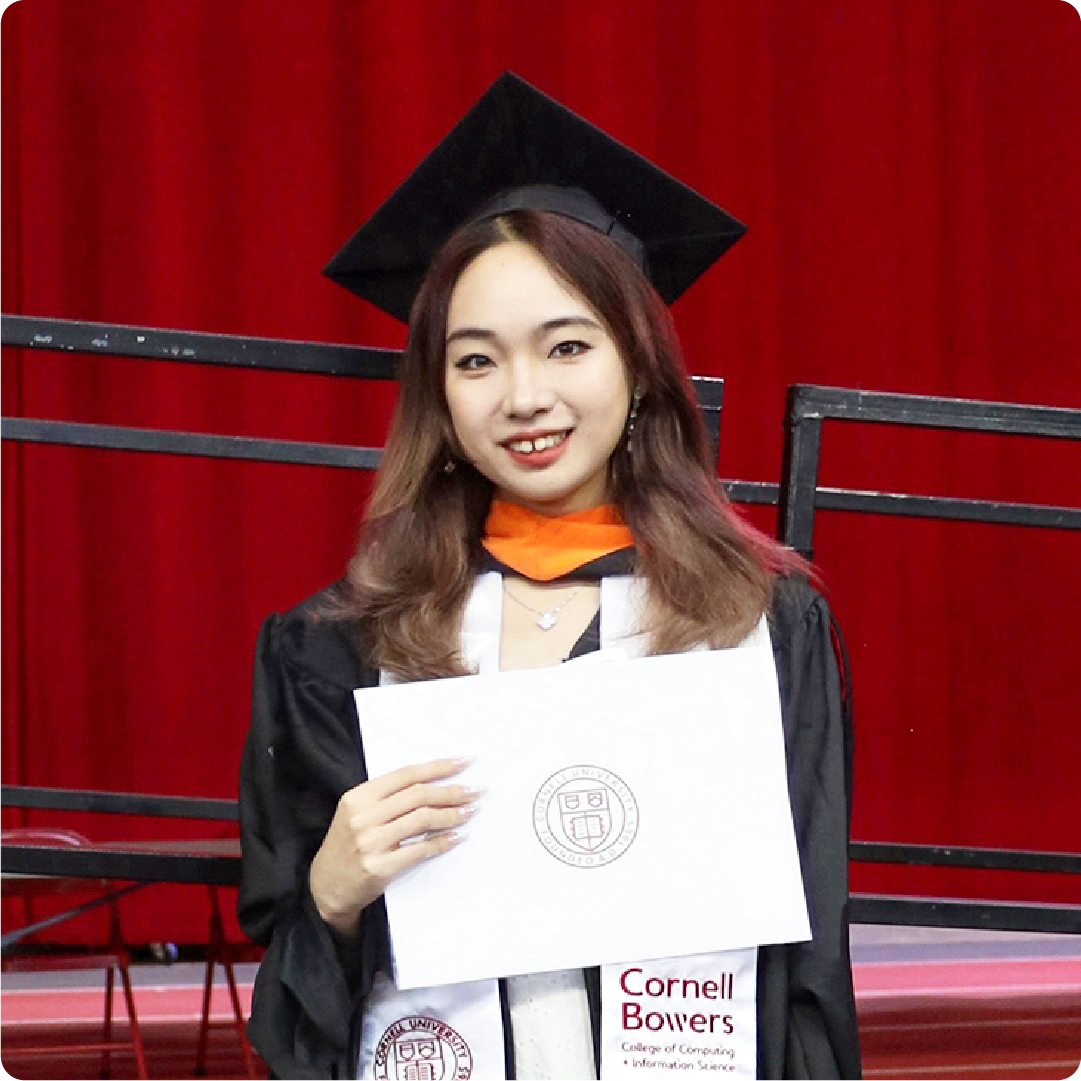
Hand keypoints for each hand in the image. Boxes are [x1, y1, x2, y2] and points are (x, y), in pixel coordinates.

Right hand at [309, 757, 477, 936]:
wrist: (325, 889)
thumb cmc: (347, 846)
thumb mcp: (357, 814)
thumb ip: (387, 798)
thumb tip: (434, 783)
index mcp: (358, 796)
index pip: (406, 774)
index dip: (438, 767)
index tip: (464, 762)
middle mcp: (363, 816)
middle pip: (418, 795)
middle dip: (451, 791)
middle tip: (476, 790)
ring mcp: (370, 842)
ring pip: (422, 819)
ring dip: (451, 814)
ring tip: (470, 812)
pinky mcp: (379, 867)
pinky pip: (419, 849)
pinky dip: (442, 841)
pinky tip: (456, 836)